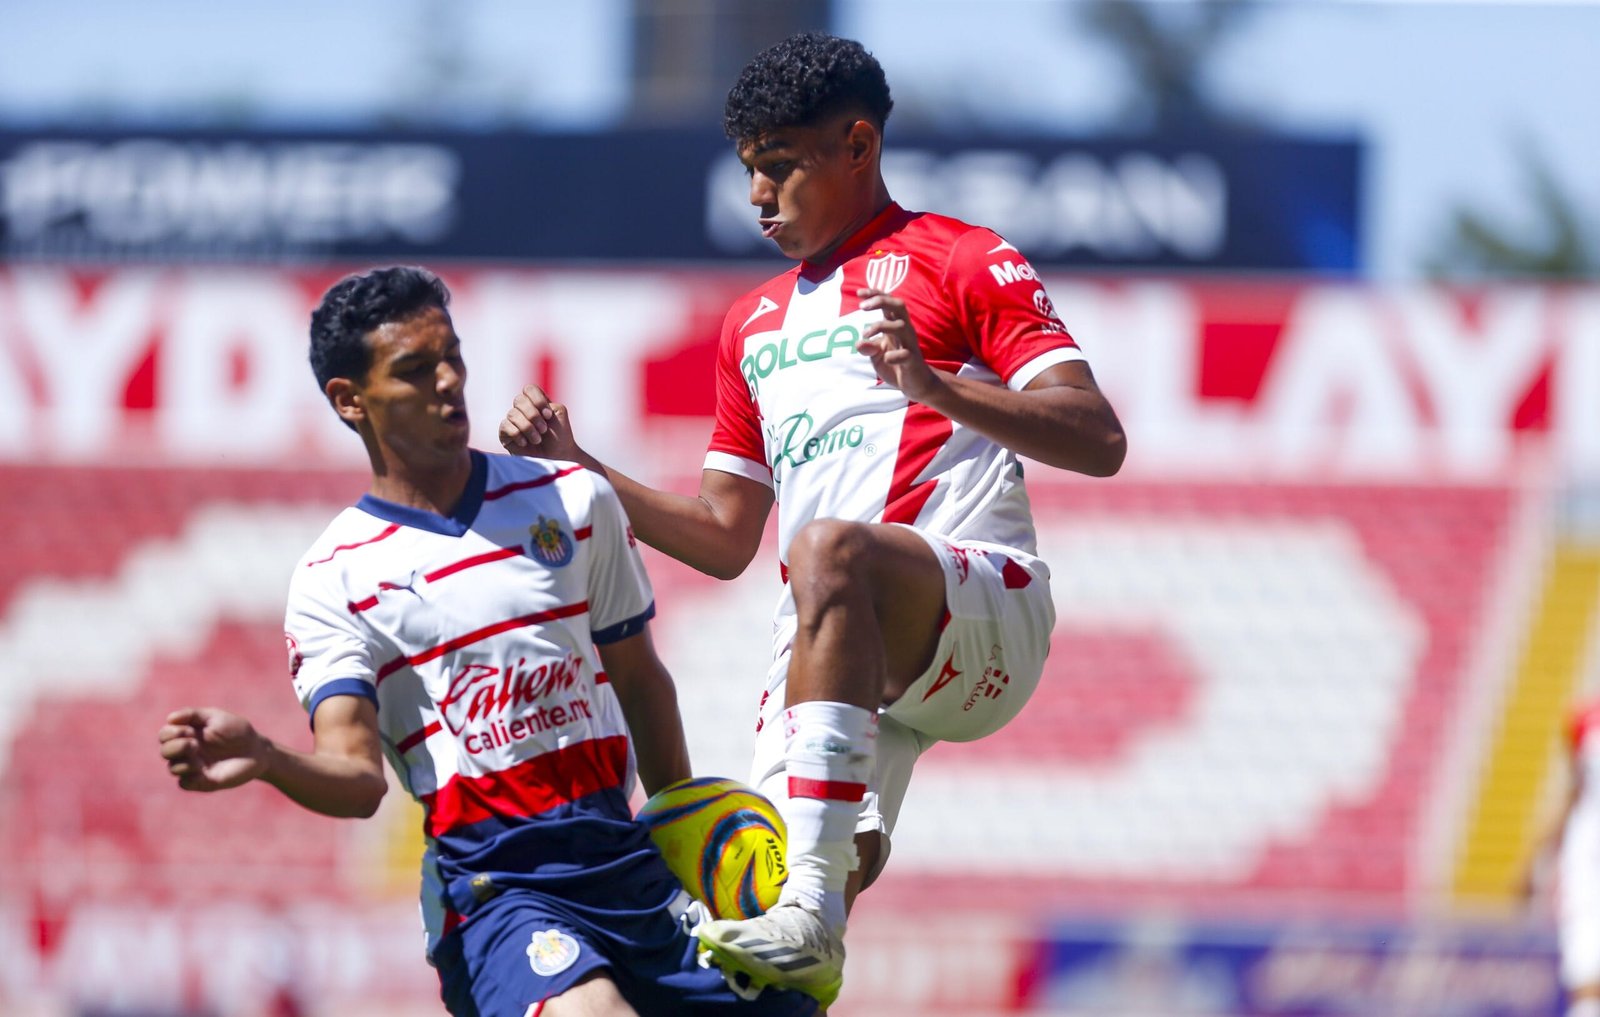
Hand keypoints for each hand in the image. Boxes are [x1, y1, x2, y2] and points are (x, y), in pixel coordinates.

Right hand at [158, 707, 269, 791]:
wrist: (257, 750)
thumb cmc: (236, 731)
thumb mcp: (216, 716)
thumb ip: (193, 714)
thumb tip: (169, 718)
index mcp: (188, 734)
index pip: (165, 734)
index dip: (170, 732)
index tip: (190, 729)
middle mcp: (188, 751)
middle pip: (165, 751)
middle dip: (174, 746)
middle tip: (194, 743)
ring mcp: (194, 767)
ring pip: (172, 767)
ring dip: (182, 760)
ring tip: (198, 754)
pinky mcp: (202, 781)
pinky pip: (184, 783)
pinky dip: (188, 776)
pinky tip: (201, 769)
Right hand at [499, 384, 582, 461]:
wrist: (556, 458)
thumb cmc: (559, 438)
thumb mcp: (560, 415)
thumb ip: (548, 404)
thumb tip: (531, 408)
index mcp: (536, 403)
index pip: (529, 389)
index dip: (538, 400)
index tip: (548, 415)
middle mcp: (523, 410)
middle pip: (519, 400)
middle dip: (534, 415)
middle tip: (544, 429)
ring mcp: (513, 421)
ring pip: (513, 414)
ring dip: (528, 427)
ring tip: (538, 440)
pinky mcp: (505, 434)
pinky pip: (505, 426)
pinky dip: (518, 434)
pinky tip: (526, 443)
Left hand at [856, 287, 941, 402]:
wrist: (916, 383)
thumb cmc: (896, 364)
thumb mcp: (877, 355)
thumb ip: (868, 348)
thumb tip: (858, 344)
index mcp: (895, 326)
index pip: (888, 303)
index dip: (875, 294)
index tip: (859, 292)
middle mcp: (905, 331)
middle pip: (899, 306)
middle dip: (881, 302)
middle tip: (862, 307)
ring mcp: (910, 345)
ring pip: (901, 326)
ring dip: (881, 326)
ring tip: (865, 334)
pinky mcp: (913, 361)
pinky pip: (906, 355)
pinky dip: (893, 356)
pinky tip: (886, 358)